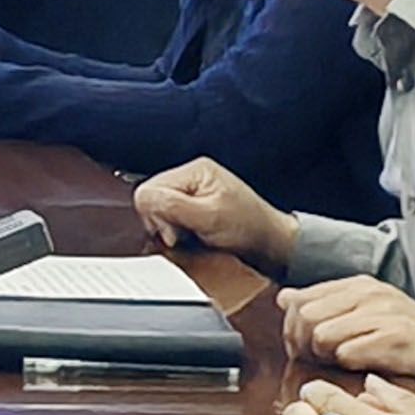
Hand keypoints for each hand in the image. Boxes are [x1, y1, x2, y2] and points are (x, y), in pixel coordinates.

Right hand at [133, 160, 290, 265]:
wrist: (270, 244)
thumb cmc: (249, 228)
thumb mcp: (209, 216)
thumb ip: (173, 205)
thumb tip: (144, 198)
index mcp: (194, 170)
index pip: (149, 189)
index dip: (158, 215)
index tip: (176, 232)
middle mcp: (191, 178)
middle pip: (151, 200)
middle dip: (165, 223)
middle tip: (187, 235)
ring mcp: (191, 193)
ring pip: (157, 213)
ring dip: (171, 230)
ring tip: (194, 236)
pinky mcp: (192, 209)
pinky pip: (169, 221)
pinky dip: (178, 233)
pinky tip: (194, 237)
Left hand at [276, 270, 414, 389]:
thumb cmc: (407, 339)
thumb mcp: (364, 314)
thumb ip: (326, 305)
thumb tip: (286, 298)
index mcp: (358, 286)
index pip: (301, 301)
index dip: (294, 330)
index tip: (305, 350)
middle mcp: (369, 294)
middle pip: (305, 317)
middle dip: (304, 346)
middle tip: (319, 363)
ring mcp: (383, 313)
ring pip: (322, 335)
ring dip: (325, 358)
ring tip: (341, 366)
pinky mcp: (397, 337)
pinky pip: (348, 353)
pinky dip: (348, 366)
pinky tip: (361, 371)